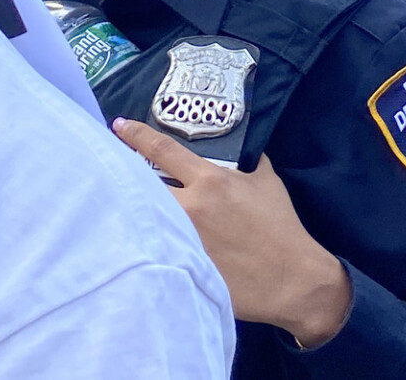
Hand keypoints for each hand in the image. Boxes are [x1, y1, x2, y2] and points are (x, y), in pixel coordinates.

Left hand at [114, 118, 351, 348]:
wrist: (292, 279)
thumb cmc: (281, 228)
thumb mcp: (268, 184)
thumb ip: (250, 163)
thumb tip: (244, 149)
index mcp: (210, 180)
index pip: (163, 150)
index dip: (137, 135)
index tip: (119, 126)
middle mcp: (191, 206)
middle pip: (142, 184)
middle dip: (127, 176)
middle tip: (114, 171)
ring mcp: (183, 239)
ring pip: (145, 216)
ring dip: (136, 210)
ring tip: (122, 206)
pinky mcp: (182, 267)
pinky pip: (155, 248)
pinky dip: (147, 241)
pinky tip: (139, 242)